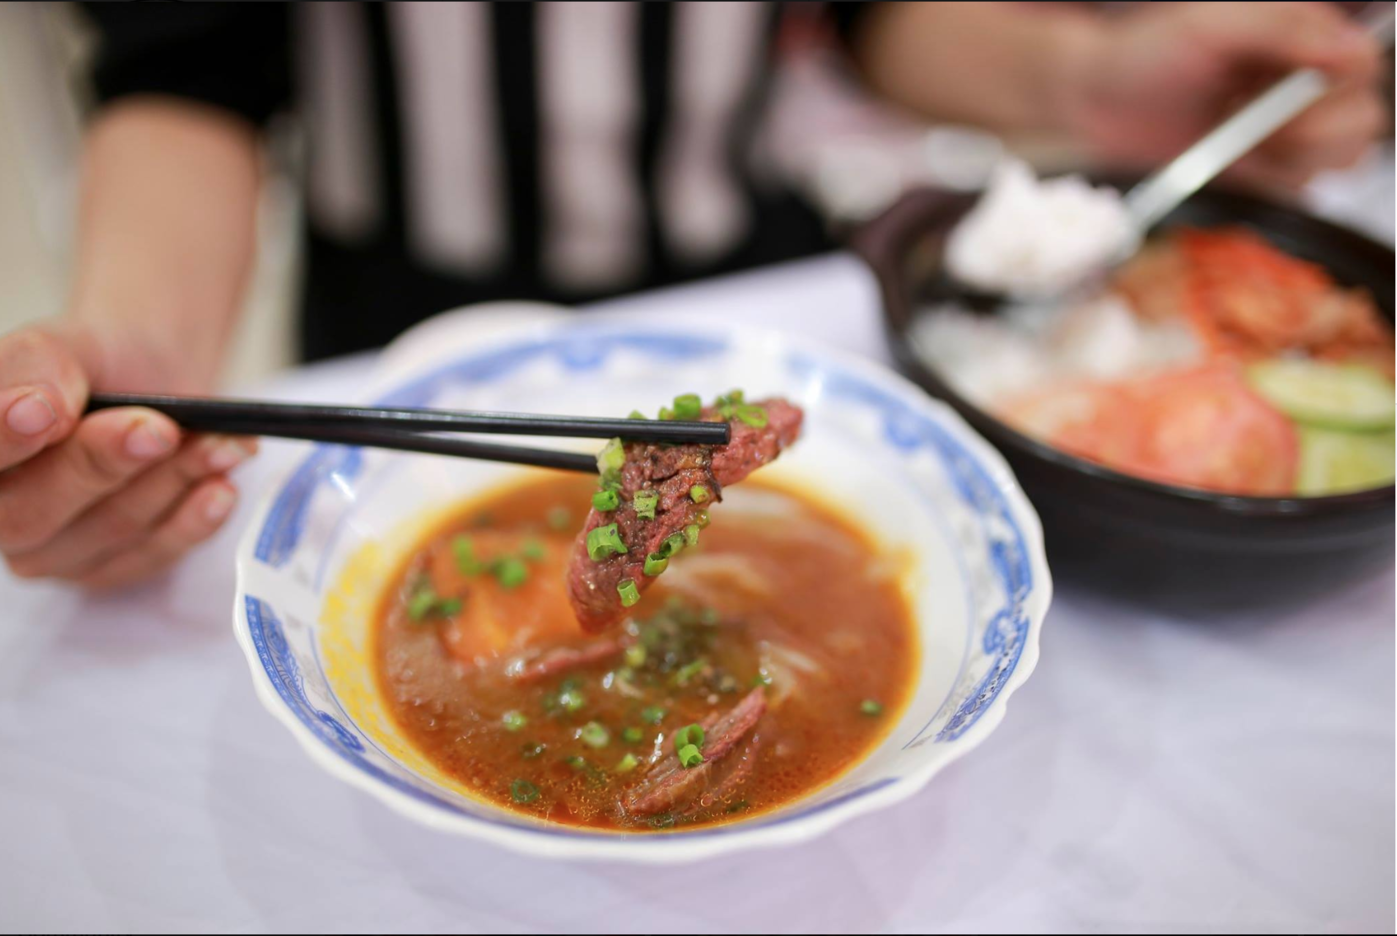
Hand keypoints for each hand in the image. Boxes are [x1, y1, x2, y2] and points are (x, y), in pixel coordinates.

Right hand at [0, 323, 255, 587]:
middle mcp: (1, 515)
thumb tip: (31, 411)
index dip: (6, 442)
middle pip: (35, 514)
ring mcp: (53, 552)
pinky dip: (195, 517)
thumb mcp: (56, 346)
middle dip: (107, 463)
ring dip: (171, 480)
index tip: (47, 415)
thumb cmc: (89, 364)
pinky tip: (221, 489)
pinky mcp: (112, 568)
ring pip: (111, 530)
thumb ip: (32, 371)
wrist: (148, 375)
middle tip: (160, 429)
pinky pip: (153, 554)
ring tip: (217, 443)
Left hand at [1066, 2, 1383, 187]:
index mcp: (1306, 35)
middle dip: (1304, 129)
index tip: (1273, 95)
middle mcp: (1309, 80)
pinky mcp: (1269, 167)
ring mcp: (1293, 126)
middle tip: (1239, 116)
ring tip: (1231, 131)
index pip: (1362, 64)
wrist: (1097, 100)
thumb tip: (1347, 47)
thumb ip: (1281, 27)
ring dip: (1288, 155)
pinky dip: (1270, 179)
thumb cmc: (1146, 53)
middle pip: (1360, 118)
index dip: (1330, 89)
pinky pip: (1301, 185)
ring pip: (1341, 156)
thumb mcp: (1208, 24)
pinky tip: (1229, 157)